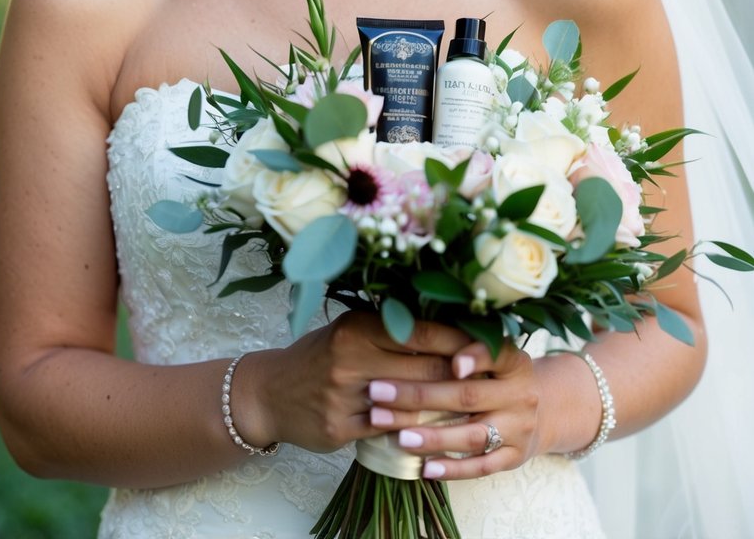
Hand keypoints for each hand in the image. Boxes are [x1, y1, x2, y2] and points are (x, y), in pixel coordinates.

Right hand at [245, 312, 470, 453]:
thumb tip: (449, 326)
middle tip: (486, 378)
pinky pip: (389, 431)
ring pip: (410, 404)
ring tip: (470, 406)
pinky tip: (433, 429)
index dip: (457, 342)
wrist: (270, 392)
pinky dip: (414, 431)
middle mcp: (350, 357)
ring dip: (441, 407)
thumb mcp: (351, 331)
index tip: (484, 347)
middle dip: (458, 375)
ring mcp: (343, 395)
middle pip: (421, 368)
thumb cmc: (322, 355)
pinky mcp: (339, 428)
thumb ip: (391, 329)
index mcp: (357, 326)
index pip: (420, 332)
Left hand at [367, 339, 540, 479]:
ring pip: (473, 435)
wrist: (542, 410)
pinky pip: (481, 467)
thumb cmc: (499, 374)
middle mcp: (520, 395)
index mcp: (514, 362)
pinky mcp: (513, 457)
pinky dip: (453, 468)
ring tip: (399, 436)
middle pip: (467, 396)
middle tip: (377, 392)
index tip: (450, 362)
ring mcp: (519, 429)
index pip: (495, 355)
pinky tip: (424, 467)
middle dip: (419, 395)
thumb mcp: (493, 353)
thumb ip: (461, 343)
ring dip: (433, 437)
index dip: (475, 356)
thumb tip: (406, 328)